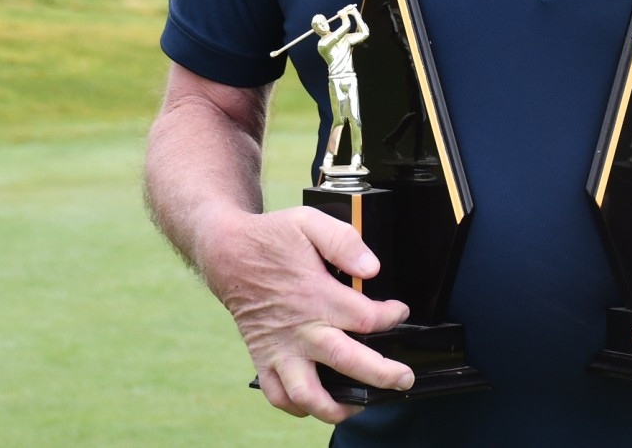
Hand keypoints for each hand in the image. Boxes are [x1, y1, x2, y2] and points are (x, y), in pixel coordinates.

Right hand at [199, 205, 414, 422]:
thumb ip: (343, 241)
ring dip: (338, 407)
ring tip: (361, 404)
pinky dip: (299, 408)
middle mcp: (301, 329)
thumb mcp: (308, 222)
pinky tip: (321, 403)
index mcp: (316, 295)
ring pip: (309, 394)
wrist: (227, 254)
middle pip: (348, 362)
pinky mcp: (265, 359)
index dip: (392, 316)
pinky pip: (279, 397)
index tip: (399, 311)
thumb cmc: (271, 239)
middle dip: (383, 374)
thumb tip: (371, 269)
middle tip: (403, 377)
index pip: (367, 318)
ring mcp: (281, 350)